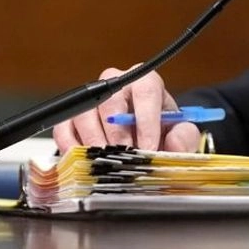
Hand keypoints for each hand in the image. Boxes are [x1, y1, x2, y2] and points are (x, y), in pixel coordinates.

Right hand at [51, 65, 201, 152]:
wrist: (142, 142)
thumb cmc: (160, 133)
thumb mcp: (179, 134)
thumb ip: (184, 137)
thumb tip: (173, 143)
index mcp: (146, 84)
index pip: (146, 89)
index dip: (147, 120)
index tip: (149, 147)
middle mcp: (116, 86)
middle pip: (111, 101)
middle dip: (119, 135)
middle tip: (125, 158)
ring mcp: (91, 102)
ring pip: (85, 115)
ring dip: (95, 143)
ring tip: (106, 164)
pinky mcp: (70, 120)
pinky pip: (64, 131)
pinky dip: (73, 149)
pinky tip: (86, 163)